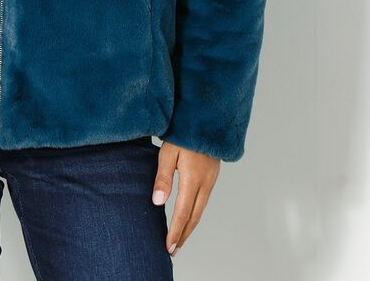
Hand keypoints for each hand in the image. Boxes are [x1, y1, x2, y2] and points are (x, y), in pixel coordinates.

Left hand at [151, 140, 220, 255]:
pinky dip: (195, 214)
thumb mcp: (168, 152)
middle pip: (194, 217)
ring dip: (190, 226)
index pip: (182, 212)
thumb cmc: (184, 133)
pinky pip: (204, 201)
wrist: (207, 120)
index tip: (169, 246)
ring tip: (180, 238)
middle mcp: (205, 184)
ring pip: (200, 210)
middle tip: (174, 249)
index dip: (176, 231)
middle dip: (184, 235)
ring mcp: (211, 181)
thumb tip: (157, 202)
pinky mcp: (212, 177)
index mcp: (192, 179)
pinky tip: (189, 216)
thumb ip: (162, 177)